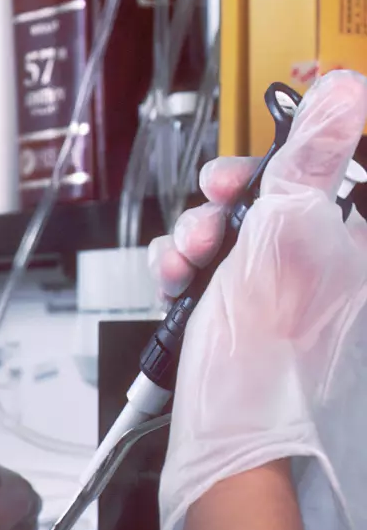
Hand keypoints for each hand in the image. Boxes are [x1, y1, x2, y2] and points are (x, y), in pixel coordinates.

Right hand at [148, 70, 366, 529]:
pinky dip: (190, 263)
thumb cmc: (262, 364)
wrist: (225, 437)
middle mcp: (333, 259)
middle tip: (223, 198)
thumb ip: (313, 160)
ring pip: (244, 221)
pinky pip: (217, 258)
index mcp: (359, 240)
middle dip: (238, 190)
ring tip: (192, 255)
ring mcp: (289, 284)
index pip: (353, 158)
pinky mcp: (247, 304)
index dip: (322, 128)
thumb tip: (344, 93)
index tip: (294, 107)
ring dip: (203, 229)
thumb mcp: (285, 239)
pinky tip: (180, 277)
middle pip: (288, 184)